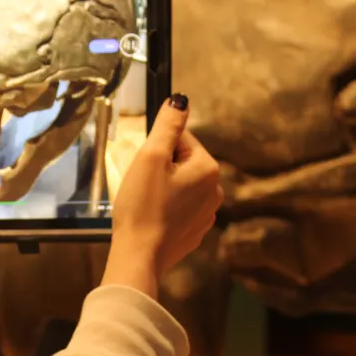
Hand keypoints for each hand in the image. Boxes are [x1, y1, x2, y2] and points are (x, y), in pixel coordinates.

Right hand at [103, 94, 223, 298]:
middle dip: (161, 169)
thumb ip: (168, 125)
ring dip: (163, 188)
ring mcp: (207, 214)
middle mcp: (216, 190)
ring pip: (180, 186)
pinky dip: (166, 209)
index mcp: (209, 168)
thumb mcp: (151, 157)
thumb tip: (181, 100)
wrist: (139, 255)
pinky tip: (152, 218)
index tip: (145, 168)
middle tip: (142, 186)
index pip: (181, 139)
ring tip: (146, 203)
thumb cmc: (143, 205)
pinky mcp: (195, 232)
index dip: (157, 149)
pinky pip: (179, 208)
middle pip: (182, 163)